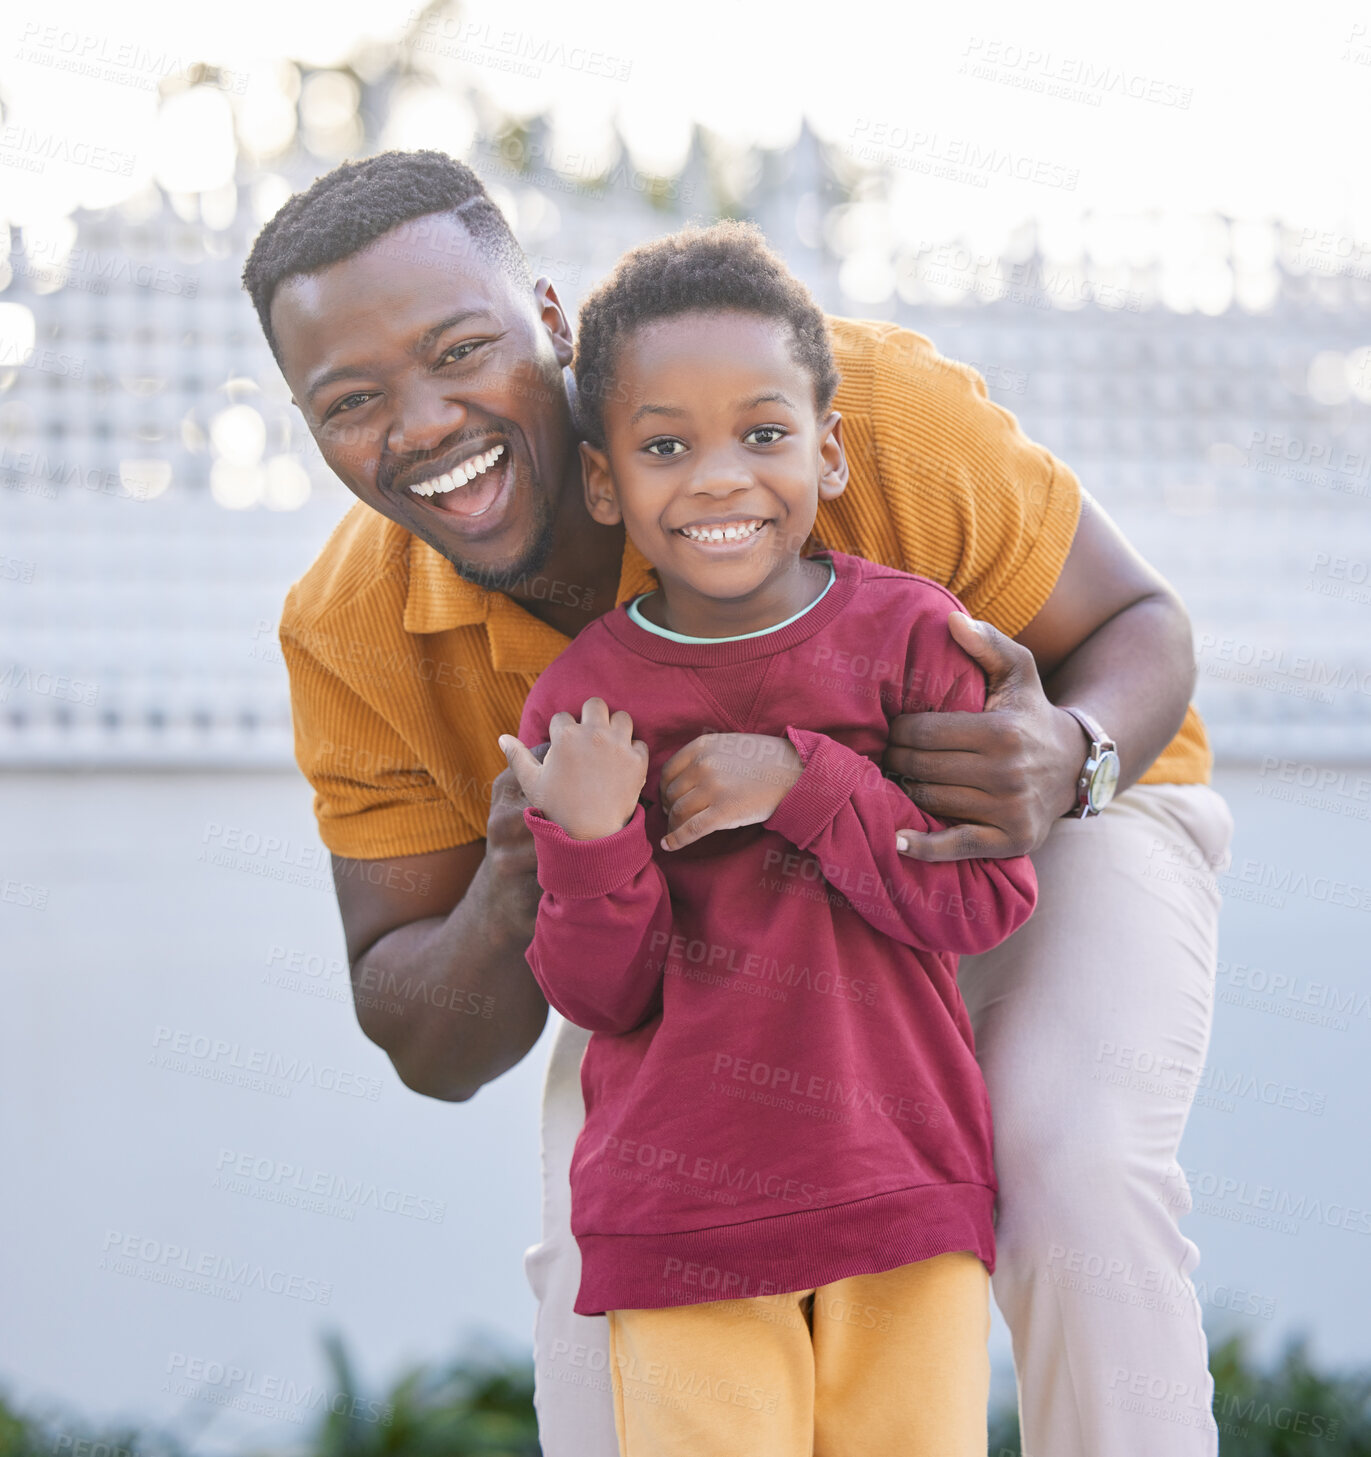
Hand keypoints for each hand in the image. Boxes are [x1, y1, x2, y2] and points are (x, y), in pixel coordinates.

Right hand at [499, 698, 647, 840]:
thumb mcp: (532, 782)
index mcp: (564, 736)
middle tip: (590, 736)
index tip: (565, 747)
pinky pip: (640, 743)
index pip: (562, 716)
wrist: (590, 835)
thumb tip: (502, 738)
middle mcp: (593, 734)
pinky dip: (633, 751)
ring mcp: (617, 746)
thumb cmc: (557, 808)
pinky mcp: (637, 760)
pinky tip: (623, 764)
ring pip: (622, 717)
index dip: (561, 731)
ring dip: (615, 728)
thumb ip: (517, 756)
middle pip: (595, 704)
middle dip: (591, 716)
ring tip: (609, 745)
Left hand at [657, 732, 802, 851]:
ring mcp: (713, 789)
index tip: (668, 799)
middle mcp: (703, 765)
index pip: (668, 772)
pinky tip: (668, 845)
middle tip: (673, 817)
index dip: (664, 789)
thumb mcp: (729, 745)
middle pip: (671, 794)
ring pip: (678, 812)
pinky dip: (676, 840)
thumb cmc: (764, 760)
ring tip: (676, 831)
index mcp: (702, 747)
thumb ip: (704, 756)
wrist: (796, 772)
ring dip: (674, 825)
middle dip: (669, 808)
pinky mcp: (724, 812)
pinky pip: (691, 829)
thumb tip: (679, 779)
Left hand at [882, 612, 1086, 860]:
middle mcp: (1006, 774)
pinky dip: (924, 847)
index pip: (923, 732)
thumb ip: (987, 644)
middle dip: (895, 758)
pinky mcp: (1011, 841)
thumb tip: (952, 621)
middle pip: (921, 767)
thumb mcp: (1018, 671)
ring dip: (904, 790)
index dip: (899, 729)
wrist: (1076, 765)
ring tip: (897, 776)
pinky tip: (898, 842)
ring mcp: (1009, 811)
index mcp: (1002, 731)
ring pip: (930, 801)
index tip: (893, 727)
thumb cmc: (1032, 713)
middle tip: (887, 752)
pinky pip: (956, 845)